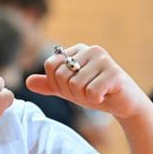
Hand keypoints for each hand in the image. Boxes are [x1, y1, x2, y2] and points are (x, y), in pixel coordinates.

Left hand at [25, 44, 148, 118]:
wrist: (124, 104)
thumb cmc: (96, 94)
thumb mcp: (69, 90)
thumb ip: (50, 85)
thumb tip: (27, 82)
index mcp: (77, 50)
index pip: (50, 66)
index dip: (57, 84)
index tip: (74, 89)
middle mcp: (90, 50)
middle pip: (61, 76)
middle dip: (71, 92)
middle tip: (88, 93)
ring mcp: (103, 59)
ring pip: (75, 86)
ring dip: (84, 97)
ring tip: (98, 94)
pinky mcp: (114, 72)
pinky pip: (91, 92)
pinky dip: (95, 100)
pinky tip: (105, 96)